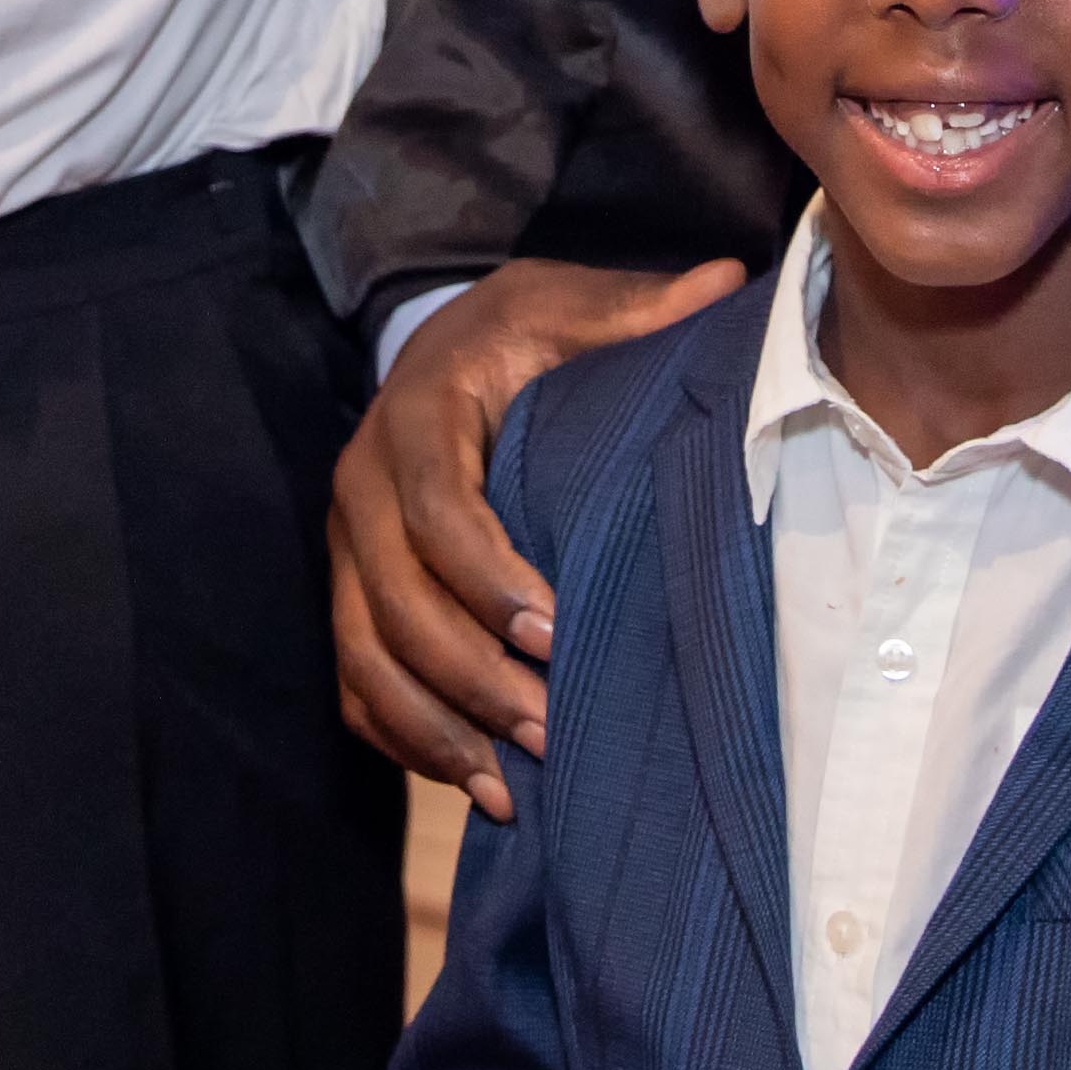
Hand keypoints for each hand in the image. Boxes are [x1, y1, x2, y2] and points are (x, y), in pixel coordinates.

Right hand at [328, 255, 745, 817]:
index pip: (435, 513)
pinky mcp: (349, 596)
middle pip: (394, 603)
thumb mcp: (571, 305)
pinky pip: (356, 686)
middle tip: (551, 730)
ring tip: (513, 787)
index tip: (554, 635)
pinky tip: (475, 784)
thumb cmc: (522, 333)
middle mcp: (360, 487)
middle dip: (471, 677)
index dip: (488, 579)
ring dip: (436, 728)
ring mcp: (347, 551)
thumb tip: (724, 283)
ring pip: (365, 657)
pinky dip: (405, 741)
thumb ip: (639, 310)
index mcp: (415, 416)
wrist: (443, 344)